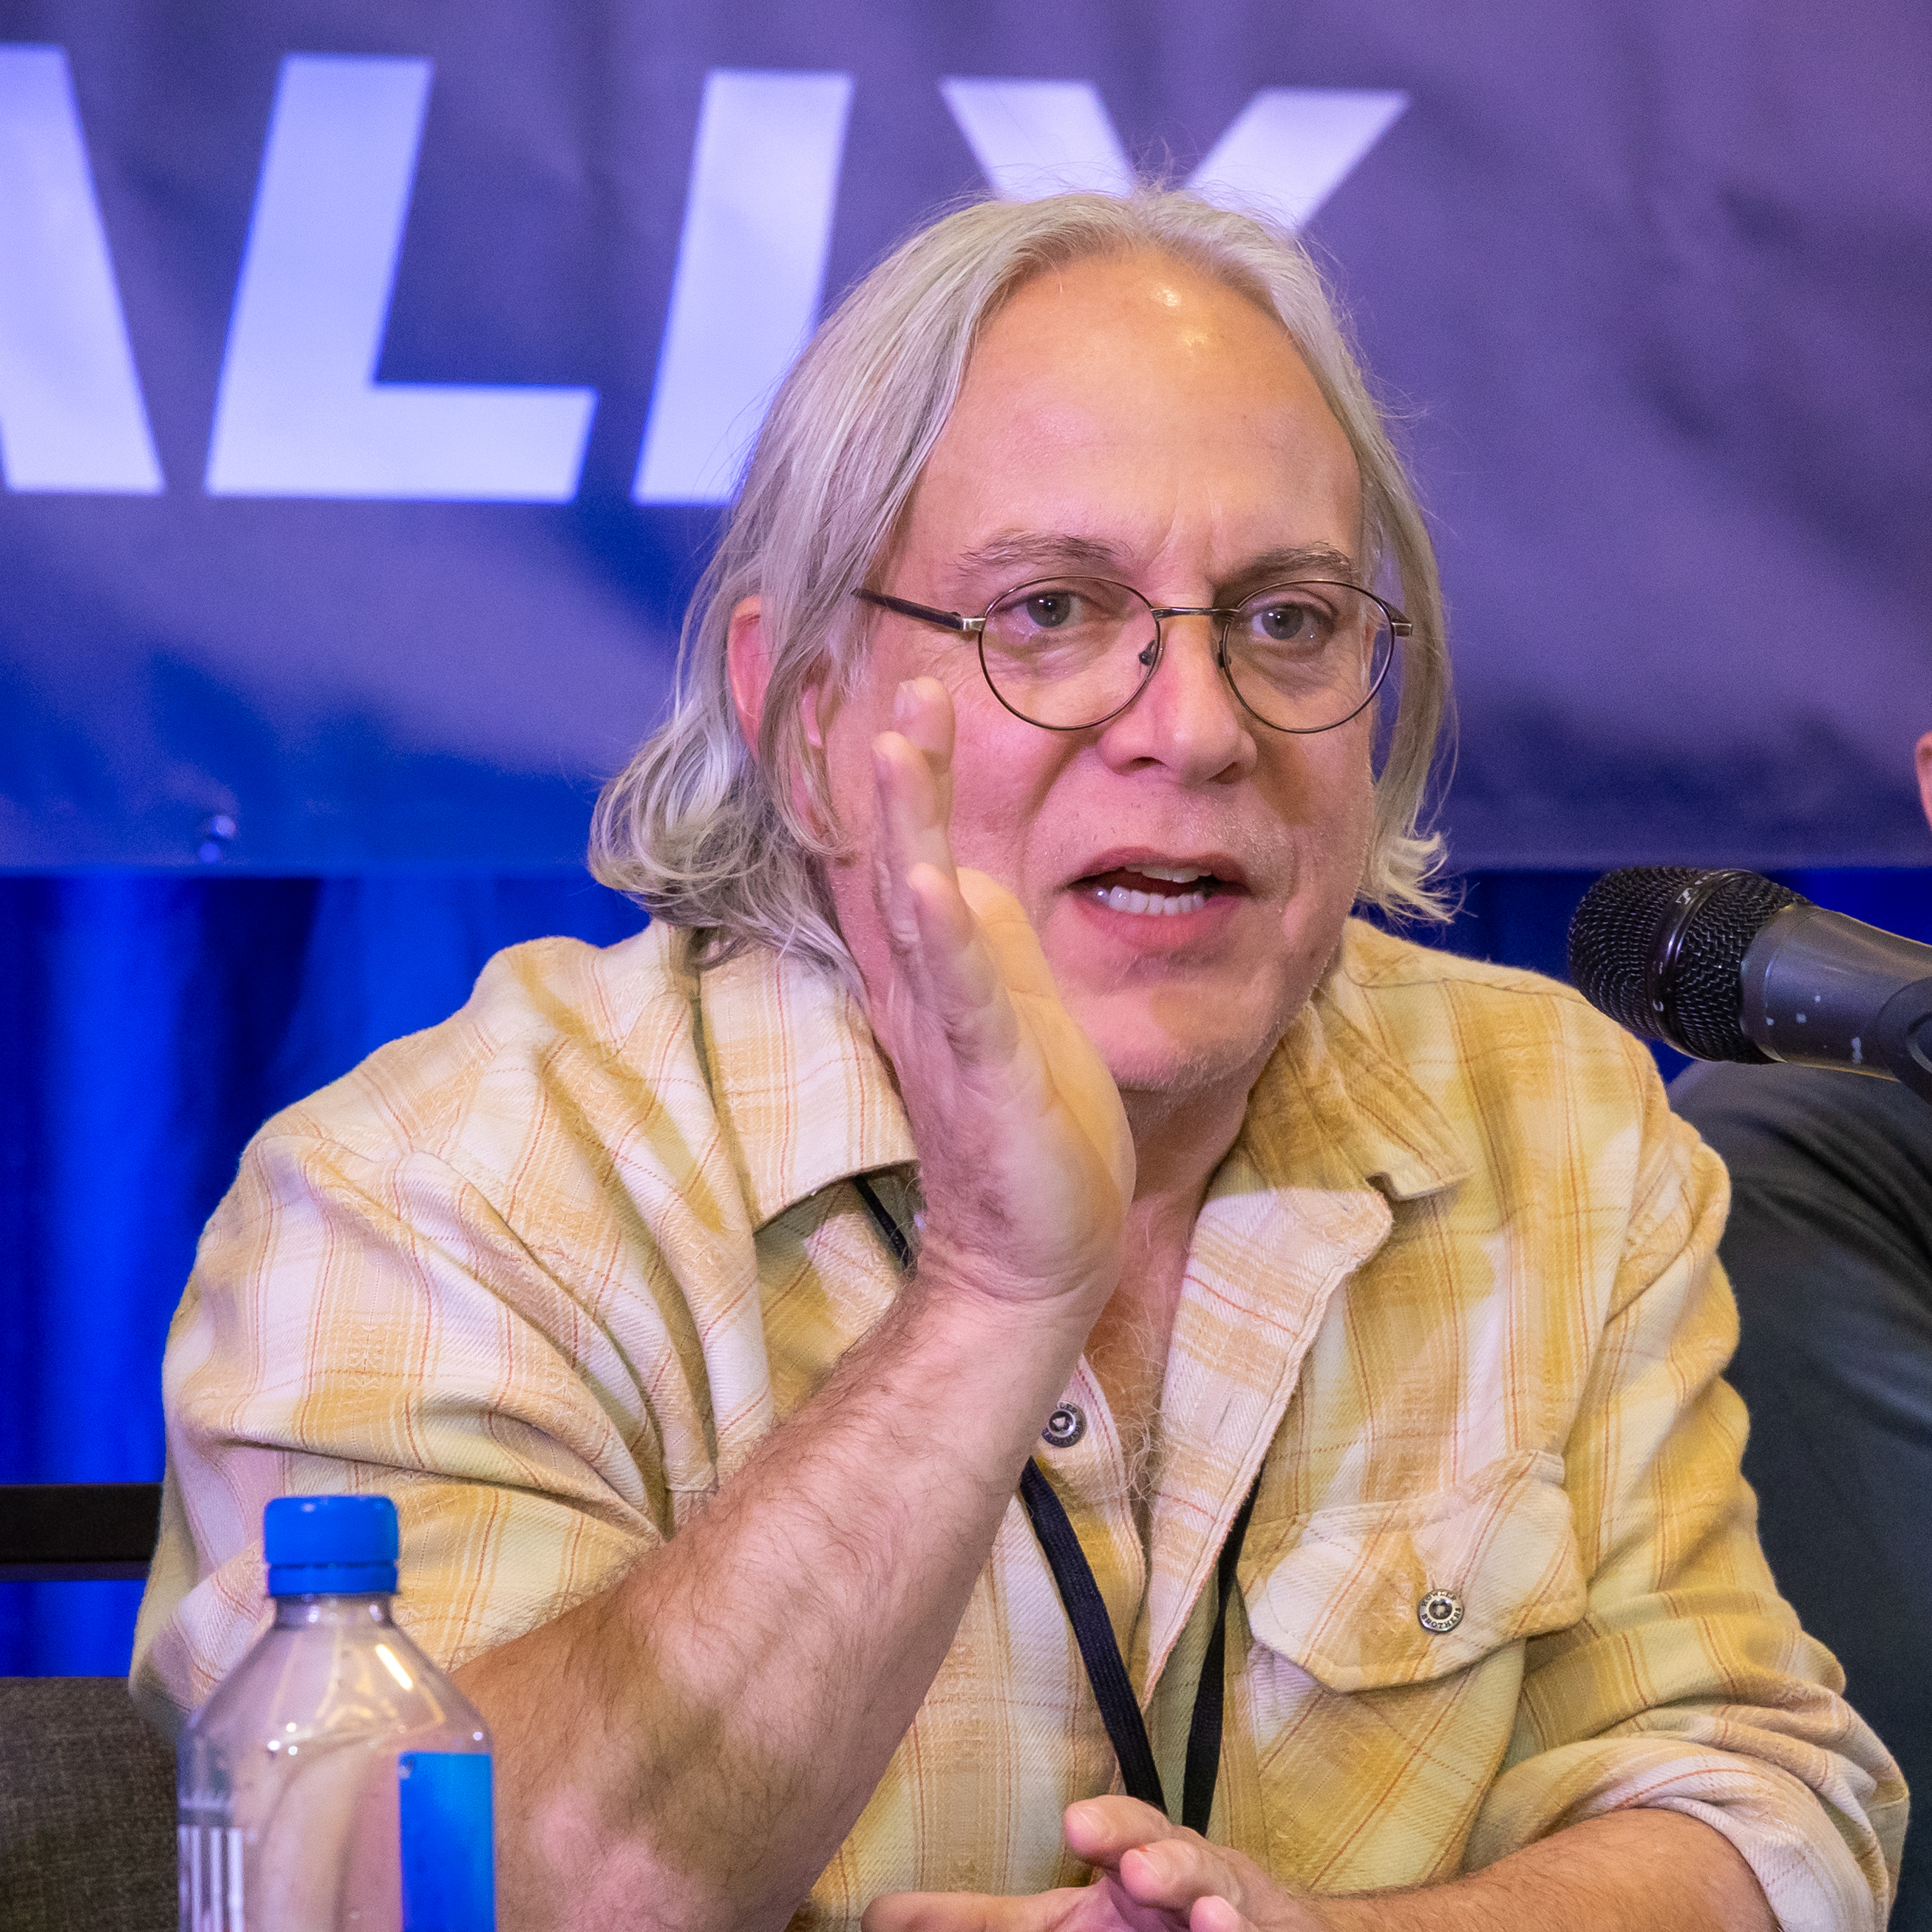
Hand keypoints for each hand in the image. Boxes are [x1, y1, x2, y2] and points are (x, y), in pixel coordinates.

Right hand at [860, 676, 1135, 1323]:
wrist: (1038, 1253)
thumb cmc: (1033, 1128)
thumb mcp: (1006, 1005)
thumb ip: (983, 938)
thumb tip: (966, 870)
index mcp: (934, 968)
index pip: (900, 853)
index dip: (895, 774)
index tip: (897, 684)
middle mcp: (924, 988)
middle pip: (897, 857)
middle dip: (902, 768)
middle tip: (911, 678)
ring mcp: (949, 1029)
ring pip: (918, 909)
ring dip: (906, 825)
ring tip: (894, 745)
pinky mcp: (988, 1073)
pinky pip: (961, 995)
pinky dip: (945, 937)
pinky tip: (932, 883)